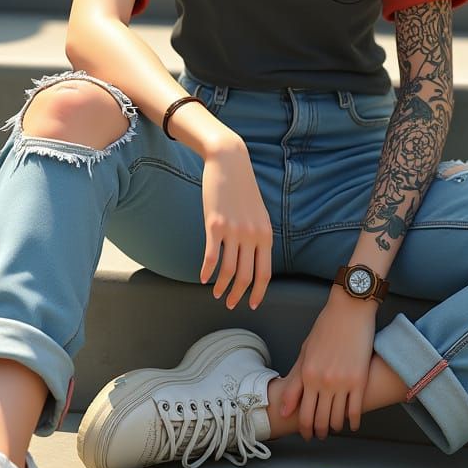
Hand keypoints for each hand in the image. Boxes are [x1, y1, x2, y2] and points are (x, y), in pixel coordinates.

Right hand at [199, 137, 272, 310]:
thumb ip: (259, 234)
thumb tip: (256, 257)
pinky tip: (202, 278)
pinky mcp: (215, 225)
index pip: (265, 272)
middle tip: (231, 305)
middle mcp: (252, 235)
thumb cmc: (243, 188)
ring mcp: (233, 231)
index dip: (258, 292)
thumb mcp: (259, 213)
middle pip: (246, 276)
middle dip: (238, 295)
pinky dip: (206, 271)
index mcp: (265, 234)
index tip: (252, 304)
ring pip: (228, 271)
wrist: (230, 162)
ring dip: (222, 287)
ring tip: (216, 294)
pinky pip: (211, 256)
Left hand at [279, 286, 376, 438]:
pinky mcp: (360, 379)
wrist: (350, 308)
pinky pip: (355, 410)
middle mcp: (323, 381)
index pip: (303, 413)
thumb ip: (295, 381)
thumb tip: (285, 410)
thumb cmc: (326, 326)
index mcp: (307, 373)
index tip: (306, 433)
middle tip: (320, 434)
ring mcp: (342, 382)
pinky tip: (351, 423)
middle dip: (319, 431)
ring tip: (334, 427)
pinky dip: (353, 421)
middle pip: (320, 420)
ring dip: (335, 427)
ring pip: (337, 418)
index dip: (304, 428)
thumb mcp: (305, 351)